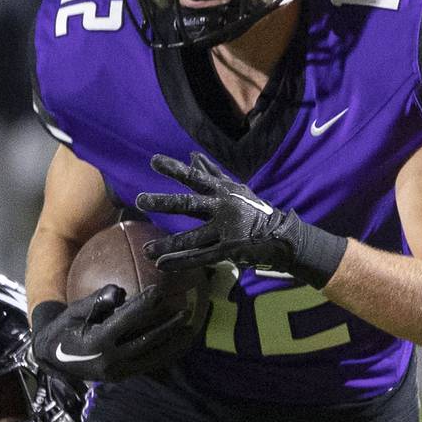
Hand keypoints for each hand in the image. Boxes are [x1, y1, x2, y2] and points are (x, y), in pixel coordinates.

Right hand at [30, 285, 192, 382]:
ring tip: (191, 329)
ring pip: (152, 356)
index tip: (159, 290)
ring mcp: (118, 372)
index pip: (126, 320)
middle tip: (185, 310)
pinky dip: (166, 354)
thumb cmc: (63, 329)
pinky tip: (179, 344)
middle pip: (146, 340)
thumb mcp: (73, 312)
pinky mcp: (123, 377)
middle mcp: (110, 360)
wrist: (53, 361)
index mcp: (96, 342)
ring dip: (173, 343)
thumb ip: (96, 302)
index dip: (144, 305)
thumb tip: (119, 291)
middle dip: (167, 325)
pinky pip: (149, 364)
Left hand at [137, 151, 345, 287]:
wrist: (281, 235)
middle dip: (163, 202)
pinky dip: (180, 262)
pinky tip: (162, 265)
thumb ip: (212, 173)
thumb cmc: (254, 210)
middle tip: (140, 199)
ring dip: (167, 244)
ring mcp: (226, 230)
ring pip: (191, 237)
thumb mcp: (234, 188)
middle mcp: (223, 208)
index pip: (195, 178)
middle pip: (188, 204)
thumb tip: (192, 155)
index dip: (174, 169)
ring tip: (146, 249)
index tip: (153, 161)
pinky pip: (200, 258)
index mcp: (223, 191)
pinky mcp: (229, 250)